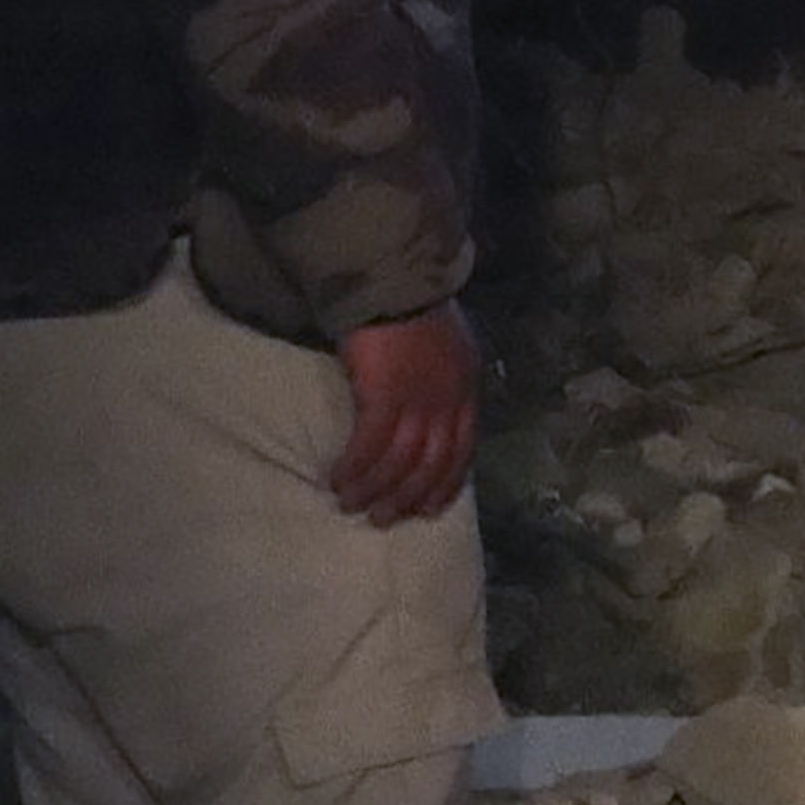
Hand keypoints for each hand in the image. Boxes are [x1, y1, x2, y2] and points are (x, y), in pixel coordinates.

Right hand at [327, 306, 481, 526]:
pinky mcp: (384, 398)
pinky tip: (338, 480)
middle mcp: (448, 403)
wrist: (396, 286)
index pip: (463, 452)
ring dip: (376, 489)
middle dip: (408, 497)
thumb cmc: (416, 313)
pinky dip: (355, 468)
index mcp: (467, 392)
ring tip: (352, 505)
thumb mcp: (448, 352)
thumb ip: (443, 383)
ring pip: (400, 462)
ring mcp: (419, 402)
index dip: (446, 484)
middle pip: (432, 464)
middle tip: (384, 519)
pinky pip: (370, 446)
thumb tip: (426, 413)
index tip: (428, 509)